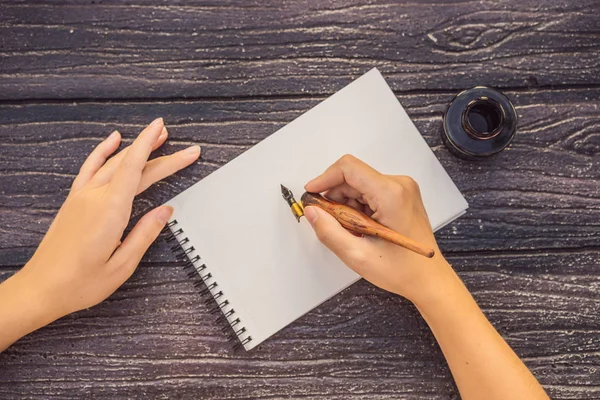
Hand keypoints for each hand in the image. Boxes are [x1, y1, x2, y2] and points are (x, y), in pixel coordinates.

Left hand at [3, 118, 199, 339]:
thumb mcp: (122, 265)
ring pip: (114, 162)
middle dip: (161, 154)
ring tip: (158, 137)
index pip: (136, 168)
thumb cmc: (79, 283)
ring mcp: (82, 196)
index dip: (152, 146)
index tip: (164, 129)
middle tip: (188, 152)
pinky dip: (103, 150)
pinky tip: (114, 140)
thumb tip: (165, 211)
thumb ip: (145, 234)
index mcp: (110, 210)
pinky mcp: (74, 200)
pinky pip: (90, 167)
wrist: (41, 288)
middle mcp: (94, 197)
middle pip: (132, 165)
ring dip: (137, 147)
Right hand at [304, 154, 455, 305]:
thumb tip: (311, 211)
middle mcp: (399, 185)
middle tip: (331, 224)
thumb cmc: (403, 270)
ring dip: (346, 205)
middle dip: (335, 198)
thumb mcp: (358, 255)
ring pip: (359, 185)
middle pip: (352, 177)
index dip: (324, 179)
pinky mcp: (400, 195)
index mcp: (391, 194)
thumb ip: (329, 231)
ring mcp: (401, 189)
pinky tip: (362, 229)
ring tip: (352, 232)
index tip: (311, 195)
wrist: (429, 279)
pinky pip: (369, 192)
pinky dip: (357, 208)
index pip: (348, 168)